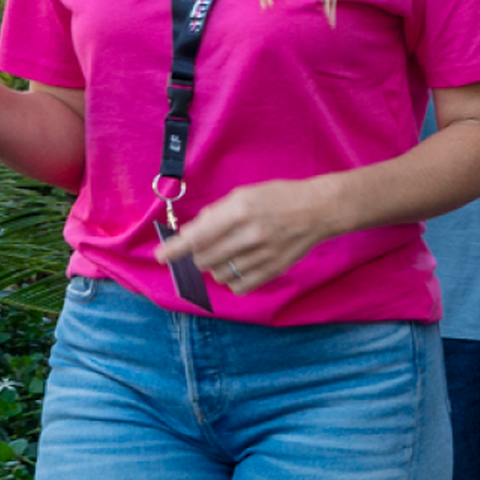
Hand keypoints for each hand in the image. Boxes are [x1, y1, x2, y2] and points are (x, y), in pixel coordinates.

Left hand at [159, 178, 335, 292]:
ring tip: (226, 254)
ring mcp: (263, 255)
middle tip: (203, 248)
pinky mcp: (273, 270)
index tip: (160, 256)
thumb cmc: (280, 197)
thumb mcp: (245, 193)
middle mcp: (250, 234)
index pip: (198, 236)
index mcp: (240, 210)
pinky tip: (237, 267)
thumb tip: (192, 232)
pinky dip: (232, 280)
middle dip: (196, 256)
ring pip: (219, 274)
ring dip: (214, 267)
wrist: (319, 210)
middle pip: (205, 259)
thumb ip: (217, 213)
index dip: (175, 249)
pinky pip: (239, 286)